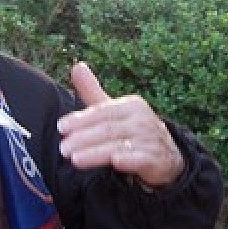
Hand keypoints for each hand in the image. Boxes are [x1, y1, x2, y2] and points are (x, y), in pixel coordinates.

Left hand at [56, 61, 184, 187]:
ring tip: (75, 159)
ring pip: (118, 146)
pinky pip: (140, 159)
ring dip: (96, 153)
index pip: (102, 111)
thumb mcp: (114, 110)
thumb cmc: (133, 130)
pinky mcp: (156, 159)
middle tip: (63, 148)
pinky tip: (115, 162)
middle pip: (107, 129)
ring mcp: (150, 139)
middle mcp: (142, 120)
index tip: (61, 127)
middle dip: (83, 139)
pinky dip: (129, 160)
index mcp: (131, 105)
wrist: (166, 155)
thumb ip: (93, 91)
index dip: (81, 119)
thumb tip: (77, 66)